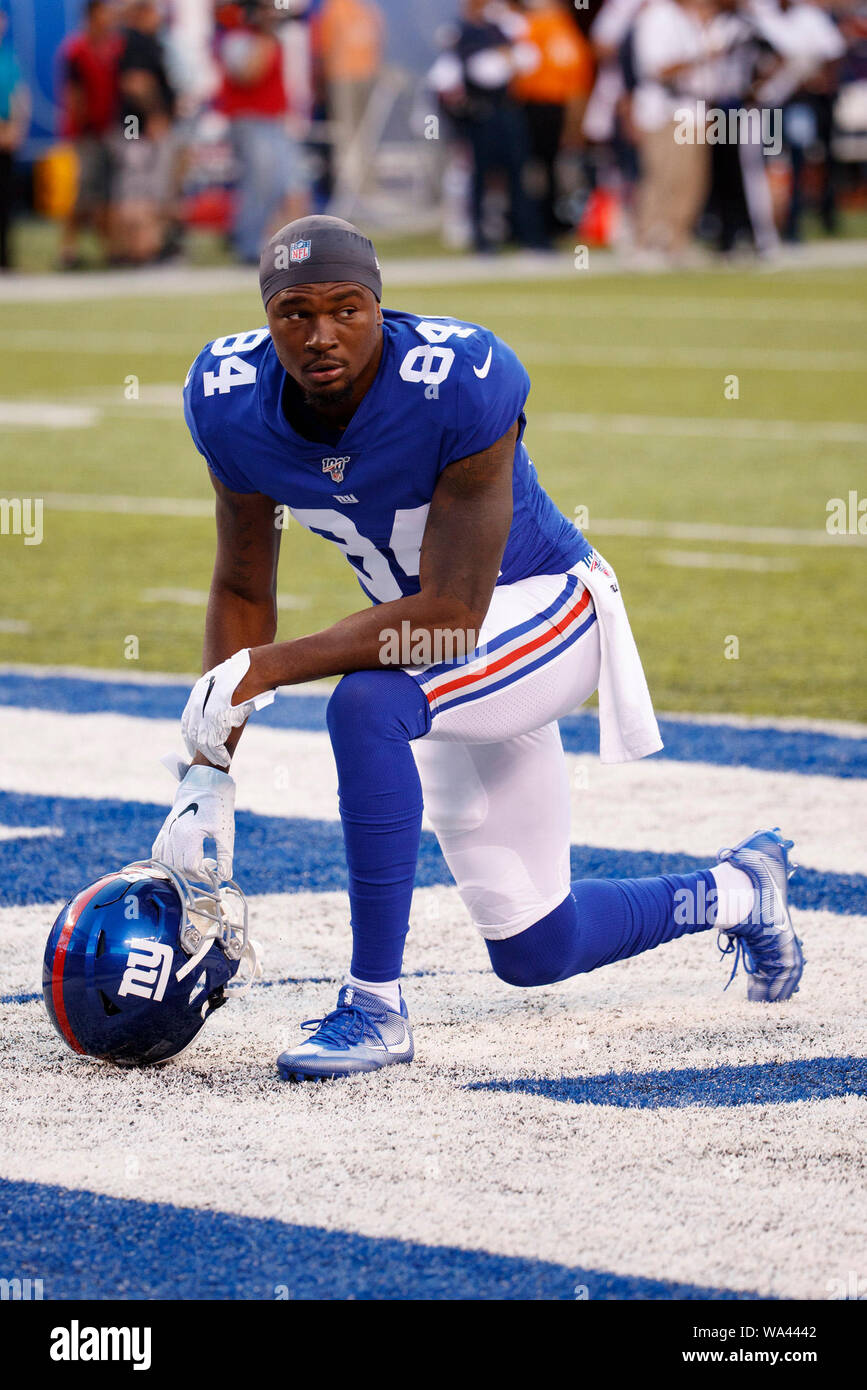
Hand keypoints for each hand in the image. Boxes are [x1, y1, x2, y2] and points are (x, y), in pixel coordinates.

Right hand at [152, 763, 236, 879]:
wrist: (205, 783)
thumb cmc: (218, 806)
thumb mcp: (225, 832)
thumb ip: (225, 857)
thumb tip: (224, 877)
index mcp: (189, 836)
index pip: (190, 868)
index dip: (202, 876)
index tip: (214, 876)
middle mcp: (173, 836)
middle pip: (178, 868)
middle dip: (194, 874)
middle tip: (209, 868)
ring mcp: (167, 832)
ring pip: (167, 863)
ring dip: (181, 869)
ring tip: (199, 863)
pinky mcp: (165, 829)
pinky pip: (158, 851)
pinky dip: (166, 861)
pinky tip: (179, 861)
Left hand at [180, 648, 274, 768]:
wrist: (257, 668)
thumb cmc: (249, 672)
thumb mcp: (228, 681)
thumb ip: (221, 694)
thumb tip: (226, 710)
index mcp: (199, 690)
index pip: (187, 719)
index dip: (189, 736)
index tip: (192, 746)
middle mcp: (199, 700)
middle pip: (193, 732)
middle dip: (198, 748)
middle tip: (206, 758)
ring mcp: (207, 709)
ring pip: (202, 740)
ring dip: (211, 754)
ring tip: (219, 761)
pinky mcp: (218, 717)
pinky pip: (214, 742)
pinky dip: (218, 753)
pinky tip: (224, 758)